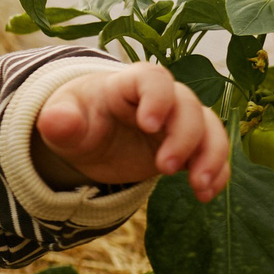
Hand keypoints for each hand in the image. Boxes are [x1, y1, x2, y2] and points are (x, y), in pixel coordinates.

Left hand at [33, 63, 230, 201]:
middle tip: (164, 168)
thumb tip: (56, 121)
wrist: (90, 135)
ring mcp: (178, 121)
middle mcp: (162, 98)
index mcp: (128, 84)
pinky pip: (213, 152)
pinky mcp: (188, 145)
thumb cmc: (77, 119)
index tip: (148, 125)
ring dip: (212, 156)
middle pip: (188, 106)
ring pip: (209, 128)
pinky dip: (216, 172)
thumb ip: (60, 121)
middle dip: (184, 137)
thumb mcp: (62, 121)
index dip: (157, 98)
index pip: (153, 78)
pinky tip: (205, 194)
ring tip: (199, 187)